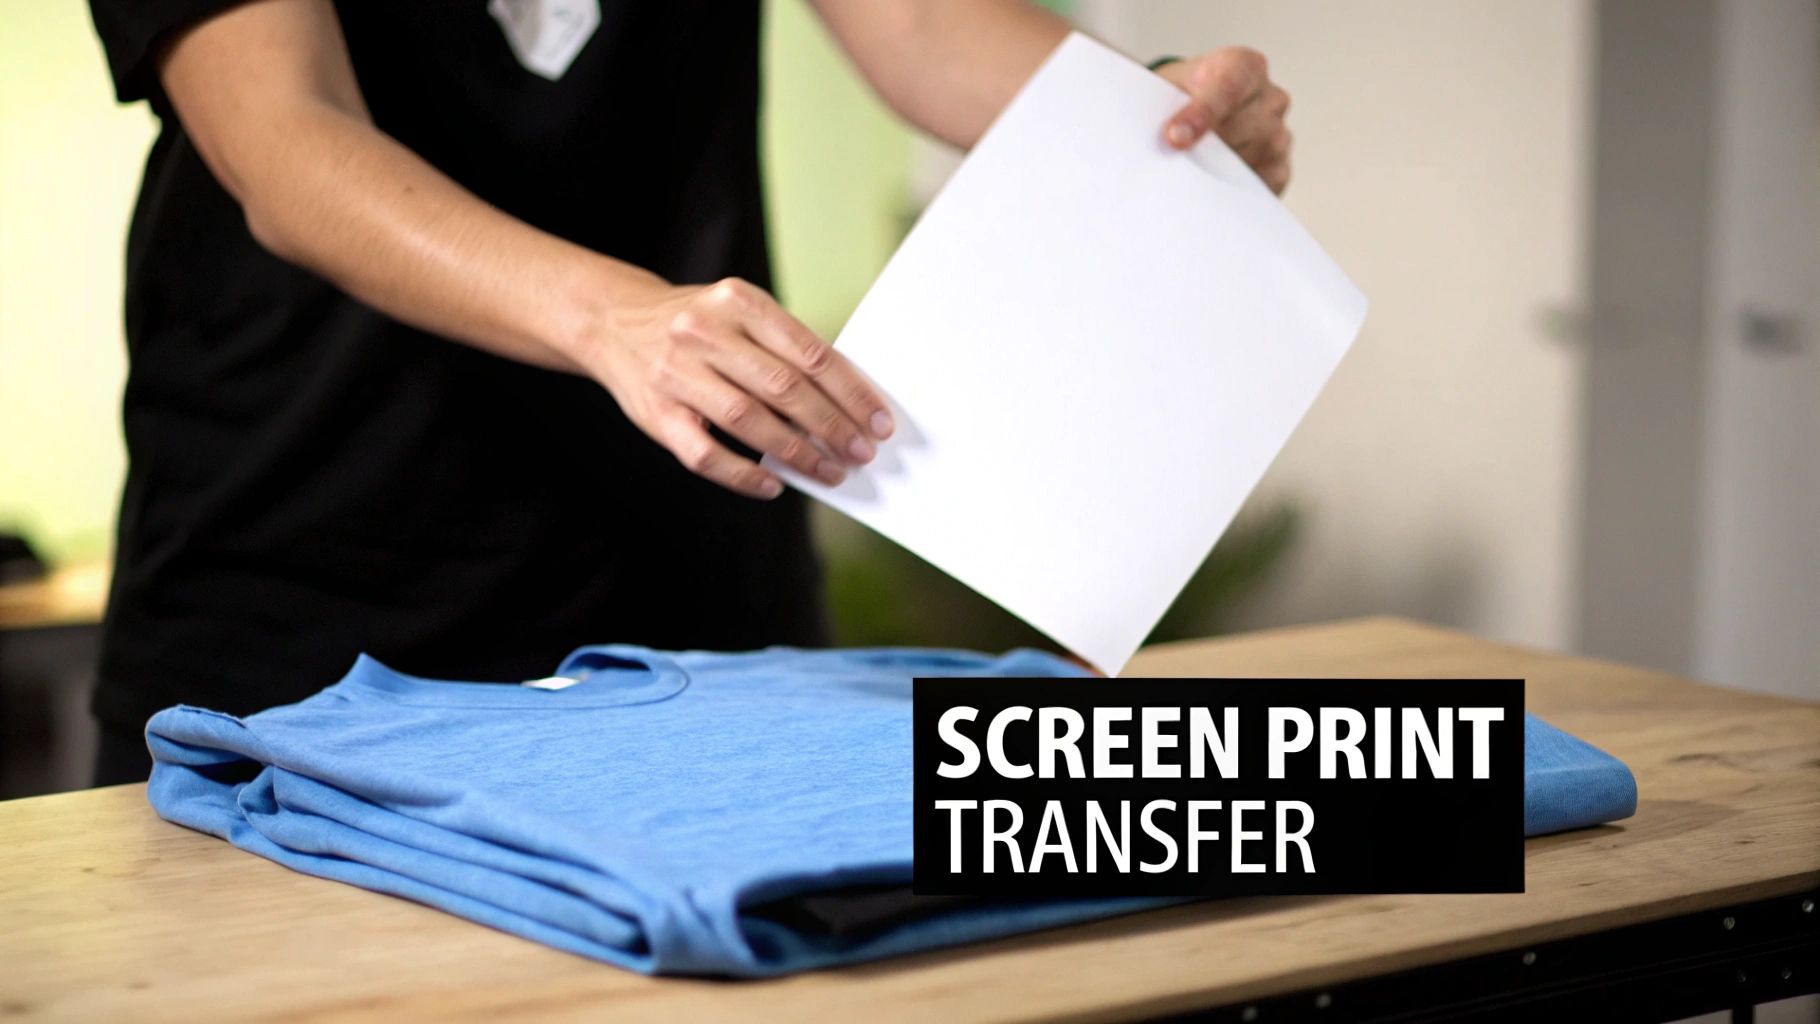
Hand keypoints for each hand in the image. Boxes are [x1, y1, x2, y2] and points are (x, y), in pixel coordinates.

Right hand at [581, 277, 894, 498]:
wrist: (613, 322)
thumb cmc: (697, 324)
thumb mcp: (739, 314)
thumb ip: (785, 348)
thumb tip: (846, 401)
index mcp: (737, 301)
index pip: (809, 353)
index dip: (850, 392)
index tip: (878, 421)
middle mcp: (705, 333)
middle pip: (784, 387)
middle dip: (832, 426)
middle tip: (861, 452)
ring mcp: (678, 374)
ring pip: (750, 420)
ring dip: (798, 453)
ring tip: (829, 471)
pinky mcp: (658, 414)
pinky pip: (706, 455)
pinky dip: (744, 475)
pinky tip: (774, 485)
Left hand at [1156, 48, 1292, 193]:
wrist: (1191, 113)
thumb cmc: (1180, 99)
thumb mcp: (1168, 89)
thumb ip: (1168, 106)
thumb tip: (1169, 141)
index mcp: (1244, 67)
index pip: (1228, 88)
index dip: (1201, 114)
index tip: (1175, 138)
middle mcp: (1270, 97)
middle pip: (1238, 130)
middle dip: (1203, 146)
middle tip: (1174, 155)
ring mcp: (1279, 134)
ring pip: (1247, 161)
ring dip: (1214, 169)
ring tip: (1192, 163)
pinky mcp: (1279, 168)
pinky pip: (1258, 185)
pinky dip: (1230, 190)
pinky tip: (1211, 181)